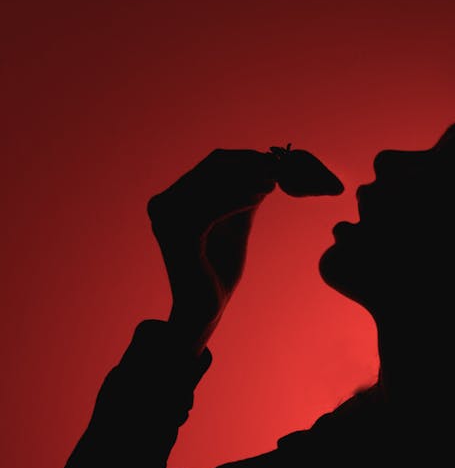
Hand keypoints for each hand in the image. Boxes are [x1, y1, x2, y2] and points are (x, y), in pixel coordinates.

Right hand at [147, 145, 344, 355]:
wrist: (203, 307)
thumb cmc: (216, 268)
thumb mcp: (234, 224)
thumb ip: (243, 197)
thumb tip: (266, 169)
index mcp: (172, 200)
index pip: (210, 165)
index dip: (244, 159)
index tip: (272, 161)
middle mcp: (163, 205)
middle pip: (211, 169)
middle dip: (248, 166)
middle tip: (277, 168)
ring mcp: (167, 219)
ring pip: (214, 184)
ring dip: (247, 179)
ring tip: (273, 182)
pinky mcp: (180, 235)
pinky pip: (214, 207)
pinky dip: (240, 197)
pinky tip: (261, 195)